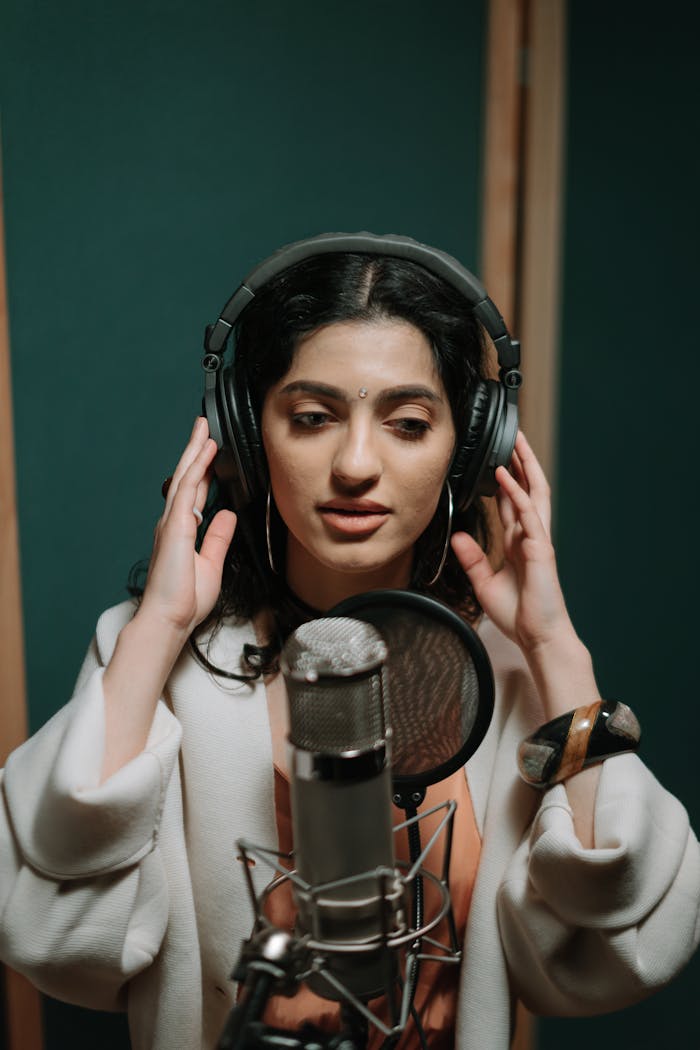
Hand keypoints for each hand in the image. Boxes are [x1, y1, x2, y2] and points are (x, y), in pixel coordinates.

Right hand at [139, 417, 236, 635]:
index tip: (210, 451)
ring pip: (185, 477)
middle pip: (188, 478)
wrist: (170, 618)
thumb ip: (217, 538)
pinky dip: (196, 468)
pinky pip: (187, 490)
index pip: (195, 492)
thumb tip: (226, 515)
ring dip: (195, 452)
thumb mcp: (211, 564)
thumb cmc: (184, 599)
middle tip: (203, 426)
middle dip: (196, 451)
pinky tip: (205, 452)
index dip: (203, 470)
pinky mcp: (175, 526)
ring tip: (204, 429)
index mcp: (182, 530)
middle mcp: (174, 522)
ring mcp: (172, 522)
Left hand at [451, 431, 572, 655]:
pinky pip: (528, 515)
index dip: (506, 480)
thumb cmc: (519, 614)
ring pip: (534, 493)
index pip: (512, 503)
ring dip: (524, 467)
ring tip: (515, 442)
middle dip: (521, 462)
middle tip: (513, 436)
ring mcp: (537, 540)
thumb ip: (472, 558)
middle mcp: (529, 537)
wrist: (538, 637)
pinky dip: (516, 493)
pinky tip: (505, 476)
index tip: (496, 459)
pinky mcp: (540, 549)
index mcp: (518, 543)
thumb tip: (458, 536)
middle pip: (528, 489)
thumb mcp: (484, 583)